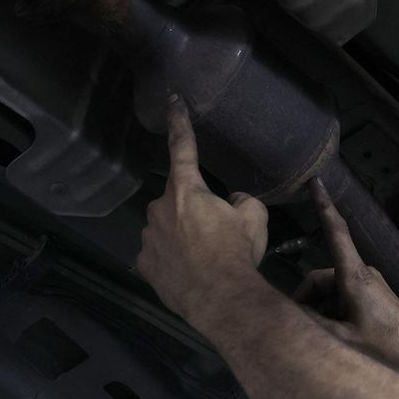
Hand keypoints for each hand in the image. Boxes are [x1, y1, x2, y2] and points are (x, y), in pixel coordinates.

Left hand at [132, 96, 268, 323]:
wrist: (220, 298)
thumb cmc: (237, 252)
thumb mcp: (254, 217)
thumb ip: (242, 201)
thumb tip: (233, 202)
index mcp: (187, 190)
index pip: (183, 147)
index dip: (180, 122)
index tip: (173, 100)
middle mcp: (160, 208)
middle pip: (177, 200)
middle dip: (193, 211)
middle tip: (216, 234)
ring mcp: (148, 237)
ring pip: (166, 228)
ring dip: (181, 237)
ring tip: (205, 260)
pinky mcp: (144, 264)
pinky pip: (159, 254)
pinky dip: (172, 260)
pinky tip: (189, 274)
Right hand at [294, 178, 398, 374]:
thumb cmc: (385, 350)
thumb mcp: (340, 340)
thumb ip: (309, 324)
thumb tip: (284, 314)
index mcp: (355, 277)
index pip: (336, 232)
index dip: (323, 206)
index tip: (316, 182)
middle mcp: (363, 275)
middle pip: (321, 278)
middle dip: (305, 300)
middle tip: (300, 330)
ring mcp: (370, 287)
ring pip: (330, 292)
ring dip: (319, 312)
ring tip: (322, 342)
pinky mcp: (374, 300)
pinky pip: (342, 300)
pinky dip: (332, 316)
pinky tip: (334, 342)